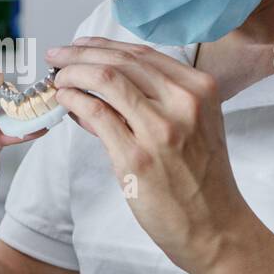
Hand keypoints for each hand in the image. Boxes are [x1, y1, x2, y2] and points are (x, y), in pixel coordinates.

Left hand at [47, 37, 252, 272]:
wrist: (217, 227)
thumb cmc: (202, 179)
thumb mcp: (193, 127)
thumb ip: (152, 103)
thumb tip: (100, 88)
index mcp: (200, 88)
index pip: (142, 53)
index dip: (103, 45)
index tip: (79, 46)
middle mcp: (183, 102)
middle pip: (121, 60)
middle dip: (80, 54)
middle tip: (56, 56)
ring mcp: (160, 129)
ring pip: (105, 79)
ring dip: (72, 74)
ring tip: (56, 79)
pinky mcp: (137, 157)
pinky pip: (97, 113)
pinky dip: (75, 100)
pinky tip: (64, 101)